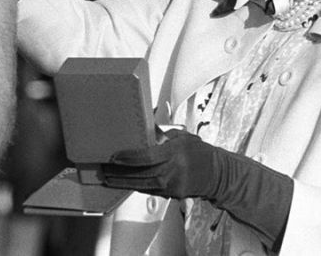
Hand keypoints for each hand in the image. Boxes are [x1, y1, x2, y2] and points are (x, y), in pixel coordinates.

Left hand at [100, 128, 220, 198]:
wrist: (217, 173)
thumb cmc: (199, 152)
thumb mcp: (182, 137)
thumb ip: (162, 134)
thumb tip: (144, 127)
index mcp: (174, 153)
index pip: (145, 157)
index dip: (127, 158)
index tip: (114, 157)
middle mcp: (172, 171)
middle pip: (139, 174)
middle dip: (119, 173)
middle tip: (104, 169)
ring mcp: (171, 185)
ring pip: (141, 185)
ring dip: (122, 182)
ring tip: (108, 178)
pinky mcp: (171, 195)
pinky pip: (149, 190)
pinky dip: (135, 186)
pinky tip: (124, 183)